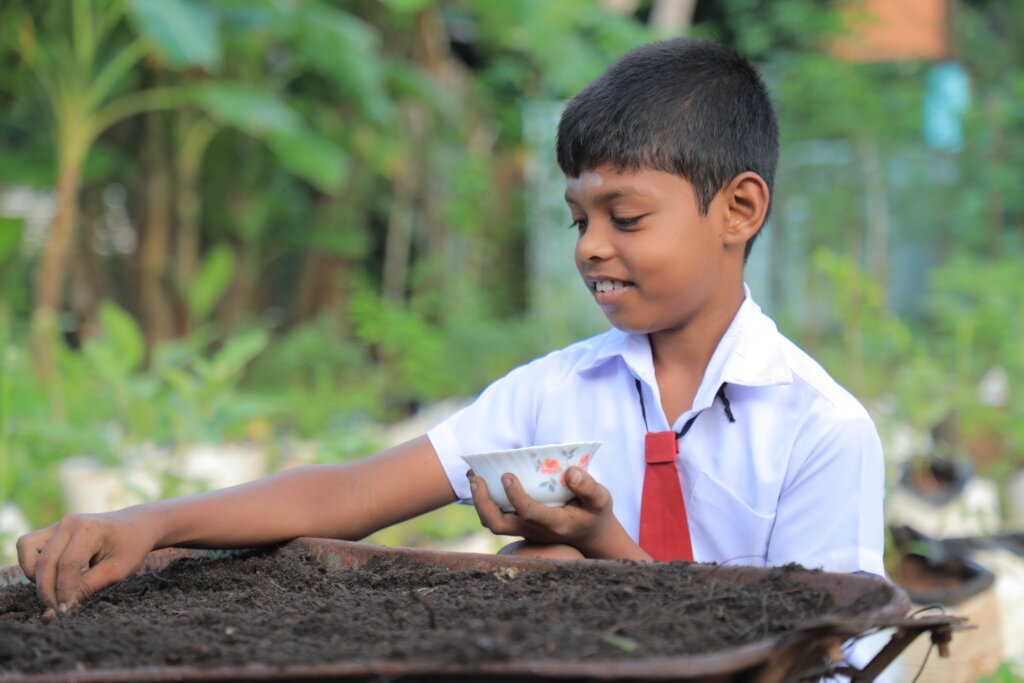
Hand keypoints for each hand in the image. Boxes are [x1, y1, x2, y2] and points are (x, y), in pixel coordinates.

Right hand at [16, 509, 158, 611]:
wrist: (137, 526)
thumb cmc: (131, 547)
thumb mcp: (118, 570)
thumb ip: (90, 586)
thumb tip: (64, 606)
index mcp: (91, 529)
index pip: (68, 565)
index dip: (64, 591)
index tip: (65, 610)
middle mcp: (70, 522)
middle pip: (45, 561)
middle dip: (47, 589)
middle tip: (56, 609)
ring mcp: (59, 524)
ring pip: (28, 549)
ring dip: (34, 574)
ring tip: (53, 589)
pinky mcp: (53, 529)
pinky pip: (29, 546)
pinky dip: (32, 564)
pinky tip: (51, 576)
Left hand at [469, 466, 644, 559]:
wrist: (590, 535)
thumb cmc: (594, 513)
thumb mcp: (601, 500)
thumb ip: (589, 487)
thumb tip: (570, 471)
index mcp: (555, 524)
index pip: (529, 514)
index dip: (515, 496)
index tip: (507, 476)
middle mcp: (534, 530)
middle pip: (498, 524)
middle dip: (482, 502)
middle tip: (476, 478)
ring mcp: (524, 530)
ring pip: (493, 523)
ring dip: (479, 502)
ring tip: (473, 476)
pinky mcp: (519, 525)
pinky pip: (496, 517)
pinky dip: (485, 501)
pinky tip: (482, 481)